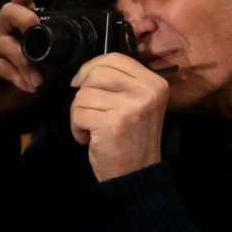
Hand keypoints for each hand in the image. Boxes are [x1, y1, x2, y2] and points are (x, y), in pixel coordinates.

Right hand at [0, 0, 43, 133]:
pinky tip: (26, 86)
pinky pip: (0, 66)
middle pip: (7, 12)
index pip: (19, 5)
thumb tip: (72, 52)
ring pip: (6, 43)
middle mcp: (2, 36)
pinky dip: (17, 76)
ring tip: (36, 80)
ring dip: (25, 62)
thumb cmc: (16, 86)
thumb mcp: (40, 72)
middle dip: (23, 16)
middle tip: (35, 28)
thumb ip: (51, 60)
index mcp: (17, 33)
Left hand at [69, 53, 168, 181]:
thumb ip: (118, 82)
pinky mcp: (113, 123)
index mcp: (154, 82)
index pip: (114, 58)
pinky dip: (77, 127)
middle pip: (96, 74)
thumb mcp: (135, 103)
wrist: (136, 173)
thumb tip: (85, 72)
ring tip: (93, 127)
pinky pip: (78, 113)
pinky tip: (90, 138)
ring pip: (83, 94)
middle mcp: (147, 92)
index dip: (90, 68)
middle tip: (89, 111)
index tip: (82, 83)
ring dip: (79, 113)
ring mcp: (131, 107)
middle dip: (83, 93)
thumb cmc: (131, 138)